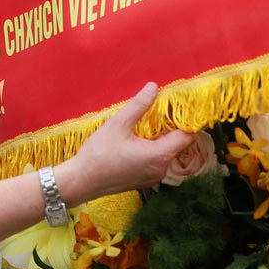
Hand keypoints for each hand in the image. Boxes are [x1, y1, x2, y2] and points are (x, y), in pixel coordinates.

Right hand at [66, 82, 193, 199]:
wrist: (81, 181)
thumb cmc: (98, 154)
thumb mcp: (118, 124)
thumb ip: (139, 105)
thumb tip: (153, 87)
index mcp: (159, 155)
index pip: (187, 136)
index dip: (185, 120)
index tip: (177, 107)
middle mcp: (161, 169)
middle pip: (178, 144)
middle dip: (170, 127)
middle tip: (158, 111)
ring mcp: (153, 177)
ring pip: (166, 153)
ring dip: (160, 139)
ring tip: (145, 125)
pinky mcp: (144, 181)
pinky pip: (156, 162)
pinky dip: (152, 150)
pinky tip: (136, 141)